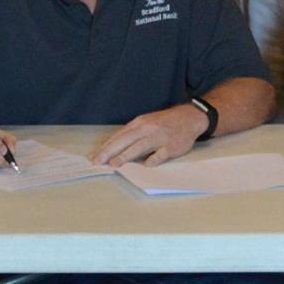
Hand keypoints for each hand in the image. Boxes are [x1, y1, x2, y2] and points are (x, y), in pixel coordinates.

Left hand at [89, 104, 208, 166]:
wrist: (190, 117)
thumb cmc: (164, 122)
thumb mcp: (146, 122)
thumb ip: (132, 134)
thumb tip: (112, 146)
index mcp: (140, 123)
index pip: (119, 136)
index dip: (106, 146)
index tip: (94, 156)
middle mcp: (148, 128)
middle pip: (125, 140)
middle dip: (110, 151)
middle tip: (97, 161)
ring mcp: (160, 137)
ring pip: (140, 146)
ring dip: (126, 155)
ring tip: (114, 164)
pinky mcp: (172, 145)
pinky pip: (161, 153)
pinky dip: (154, 159)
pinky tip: (146, 165)